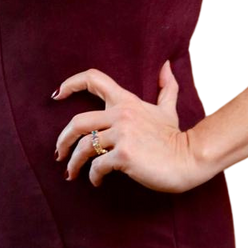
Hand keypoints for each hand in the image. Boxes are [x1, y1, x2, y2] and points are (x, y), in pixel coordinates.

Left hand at [52, 59, 202, 193]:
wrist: (189, 159)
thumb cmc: (175, 137)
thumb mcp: (168, 109)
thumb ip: (166, 87)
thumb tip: (167, 65)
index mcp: (126, 101)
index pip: (94, 79)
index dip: (71, 83)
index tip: (57, 95)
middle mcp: (121, 114)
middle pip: (77, 122)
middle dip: (62, 140)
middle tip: (59, 154)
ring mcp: (122, 134)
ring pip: (84, 147)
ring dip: (74, 163)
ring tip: (71, 173)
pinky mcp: (125, 155)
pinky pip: (98, 166)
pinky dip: (93, 176)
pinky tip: (96, 182)